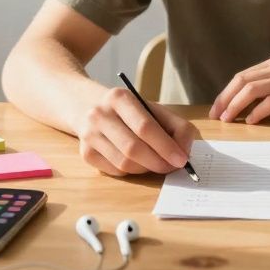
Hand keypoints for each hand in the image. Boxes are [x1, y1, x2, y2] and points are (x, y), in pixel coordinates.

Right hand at [74, 87, 198, 175]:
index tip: (181, 159)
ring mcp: (89, 135)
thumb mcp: (151, 108)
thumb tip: (185, 152)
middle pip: (133, 148)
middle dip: (158, 162)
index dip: (166, 146)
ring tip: (156, 163)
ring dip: (146, 169)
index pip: (145, 126)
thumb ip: (175, 125)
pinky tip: (137, 162)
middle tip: (172, 167)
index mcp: (120, 98)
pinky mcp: (85, 153)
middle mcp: (100, 115)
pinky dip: (132, 171)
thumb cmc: (128, 110)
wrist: (85, 105)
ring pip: (124, 164)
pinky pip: (115, 171)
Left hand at [208, 55, 269, 124]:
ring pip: (253, 89)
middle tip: (216, 116)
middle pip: (243, 80)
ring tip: (228, 119)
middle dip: (225, 98)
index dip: (226, 92)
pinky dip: (258, 112)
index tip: (216, 108)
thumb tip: (247, 104)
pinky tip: (251, 122)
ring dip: (236, 105)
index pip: (242, 76)